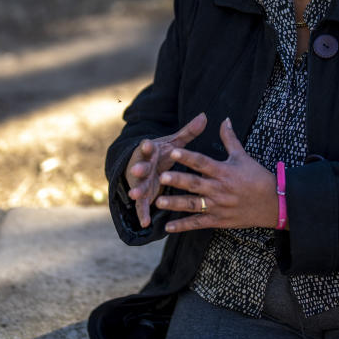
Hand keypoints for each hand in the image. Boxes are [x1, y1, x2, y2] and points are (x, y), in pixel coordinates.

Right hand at [125, 112, 207, 227]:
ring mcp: (141, 182)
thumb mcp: (173, 143)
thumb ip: (188, 132)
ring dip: (137, 190)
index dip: (146, 146)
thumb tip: (204, 116)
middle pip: (140, 166)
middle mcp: (143, 166)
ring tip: (134, 195)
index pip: (147, 148)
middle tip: (137, 170)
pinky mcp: (142, 196)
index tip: (147, 144)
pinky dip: (143, 213)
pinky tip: (145, 222)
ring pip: (139, 186)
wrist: (142, 167)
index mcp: (151, 152)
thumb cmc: (160, 153)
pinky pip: (142, 206)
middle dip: (138, 168)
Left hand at [154, 117, 278, 232]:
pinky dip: (183, 226)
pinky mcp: (219, 220)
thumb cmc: (258, 177)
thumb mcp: (243, 156)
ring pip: (193, 205)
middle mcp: (219, 189)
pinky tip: (167, 227)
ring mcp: (218, 206)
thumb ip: (230, 139)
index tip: (173, 151)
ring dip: (175, 204)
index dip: (187, 157)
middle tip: (161, 176)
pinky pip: (198, 223)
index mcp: (224, 172)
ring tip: (158, 201)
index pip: (202, 162)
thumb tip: (224, 119)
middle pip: (195, 184)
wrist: (274, 202)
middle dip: (177, 180)